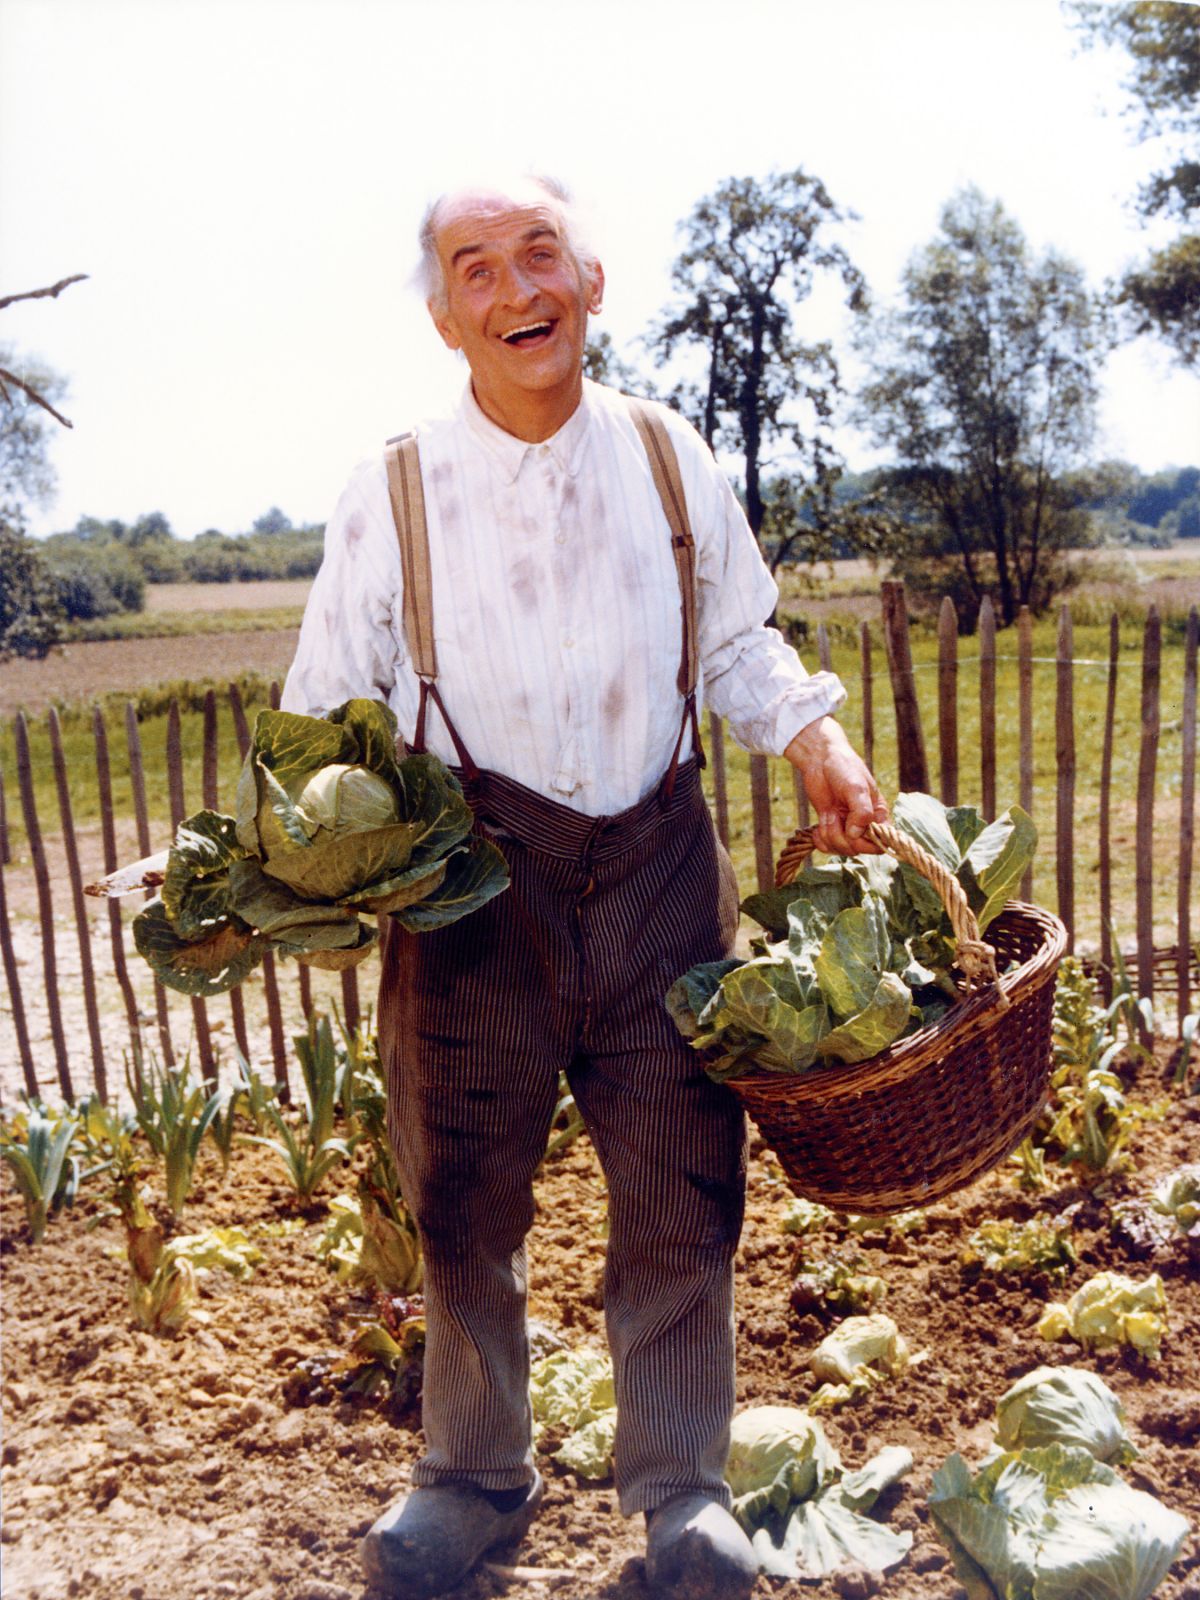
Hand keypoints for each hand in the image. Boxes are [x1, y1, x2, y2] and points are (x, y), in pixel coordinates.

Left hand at [783, 716, 888, 855]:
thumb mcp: (856, 788)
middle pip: (859, 849)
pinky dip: (820, 840)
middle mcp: (865, 824)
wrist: (820, 760)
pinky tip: (819, 826)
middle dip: (844, 838)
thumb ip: (861, 812)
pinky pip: (827, 847)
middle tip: (836, 817)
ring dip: (830, 835)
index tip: (855, 829)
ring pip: (842, 849)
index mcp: (878, 815)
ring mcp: (847, 827)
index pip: (882, 842)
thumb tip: (856, 834)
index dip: (868, 842)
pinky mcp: (831, 827)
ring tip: (828, 815)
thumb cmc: (844, 769)